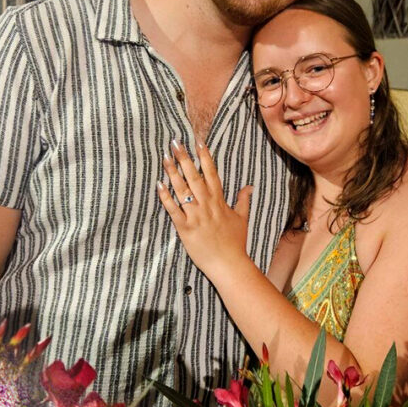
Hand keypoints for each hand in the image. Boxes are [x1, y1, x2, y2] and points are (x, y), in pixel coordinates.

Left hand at [157, 140, 253, 280]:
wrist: (229, 265)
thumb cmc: (235, 243)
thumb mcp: (242, 218)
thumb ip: (243, 200)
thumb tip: (249, 186)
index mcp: (219, 201)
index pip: (211, 173)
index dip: (204, 157)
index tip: (198, 141)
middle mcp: (207, 205)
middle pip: (194, 177)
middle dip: (184, 158)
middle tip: (175, 142)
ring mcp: (195, 216)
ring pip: (182, 190)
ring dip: (173, 172)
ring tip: (165, 157)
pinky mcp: (185, 228)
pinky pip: (173, 209)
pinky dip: (166, 197)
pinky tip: (159, 184)